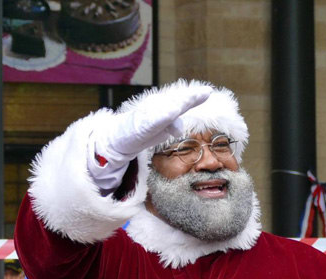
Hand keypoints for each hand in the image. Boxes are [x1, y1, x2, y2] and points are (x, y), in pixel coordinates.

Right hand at [97, 84, 212, 164]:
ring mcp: (147, 115)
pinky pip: (153, 120)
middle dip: (190, 96)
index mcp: (162, 109)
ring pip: (166, 108)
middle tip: (206, 92)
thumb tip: (180, 127)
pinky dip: (163, 116)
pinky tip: (173, 113)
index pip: (181, 102)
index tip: (208, 91)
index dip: (194, 97)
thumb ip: (171, 125)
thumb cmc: (140, 133)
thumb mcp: (159, 130)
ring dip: (180, 103)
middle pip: (176, 101)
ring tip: (194, 98)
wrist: (117, 140)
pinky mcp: (139, 125)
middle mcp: (155, 108)